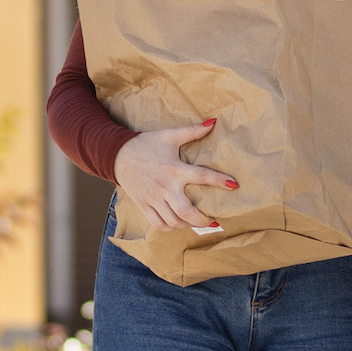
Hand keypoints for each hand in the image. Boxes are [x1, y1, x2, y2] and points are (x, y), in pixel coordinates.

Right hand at [112, 119, 236, 230]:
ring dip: (188, 225)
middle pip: (185, 212)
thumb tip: (213, 122)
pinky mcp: (144, 205)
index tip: (233, 185)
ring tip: (198, 223)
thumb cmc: (146, 144)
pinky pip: (158, 224)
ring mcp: (153, 198)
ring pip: (173, 221)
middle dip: (203, 220)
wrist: (117, 154)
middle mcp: (165, 186)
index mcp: (174, 169)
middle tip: (214, 220)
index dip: (219, 181)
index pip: (201, 176)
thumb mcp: (169, 135)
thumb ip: (192, 131)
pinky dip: (171, 228)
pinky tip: (179, 224)